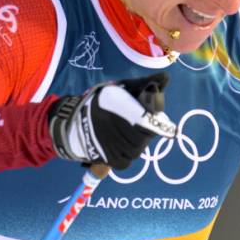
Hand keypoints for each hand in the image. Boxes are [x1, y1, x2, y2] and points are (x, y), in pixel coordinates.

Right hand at [48, 72, 175, 168]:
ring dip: (137, 143)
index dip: (155, 122)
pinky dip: (127, 155)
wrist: (73, 120)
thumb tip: (166, 77)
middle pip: (144, 138)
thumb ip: (146, 84)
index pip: (149, 121)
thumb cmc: (103, 101)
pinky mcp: (106, 159)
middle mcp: (115, 129)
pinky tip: (123, 144)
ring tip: (131, 134)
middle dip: (146, 132)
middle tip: (140, 125)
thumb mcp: (124, 87)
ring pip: (136, 151)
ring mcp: (111, 146)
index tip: (156, 120)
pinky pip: (125, 162)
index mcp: (121, 108)